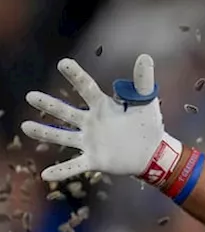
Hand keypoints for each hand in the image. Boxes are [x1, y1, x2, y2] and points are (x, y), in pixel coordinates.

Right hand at [21, 55, 167, 181]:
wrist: (152, 152)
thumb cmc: (147, 124)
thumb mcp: (146, 102)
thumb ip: (143, 81)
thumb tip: (145, 56)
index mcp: (103, 106)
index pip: (87, 87)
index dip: (76, 76)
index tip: (63, 63)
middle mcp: (91, 122)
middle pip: (66, 112)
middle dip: (49, 105)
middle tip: (30, 96)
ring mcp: (90, 141)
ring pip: (62, 136)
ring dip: (45, 132)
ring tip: (25, 126)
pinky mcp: (94, 160)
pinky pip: (74, 166)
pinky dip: (61, 171)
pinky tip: (46, 175)